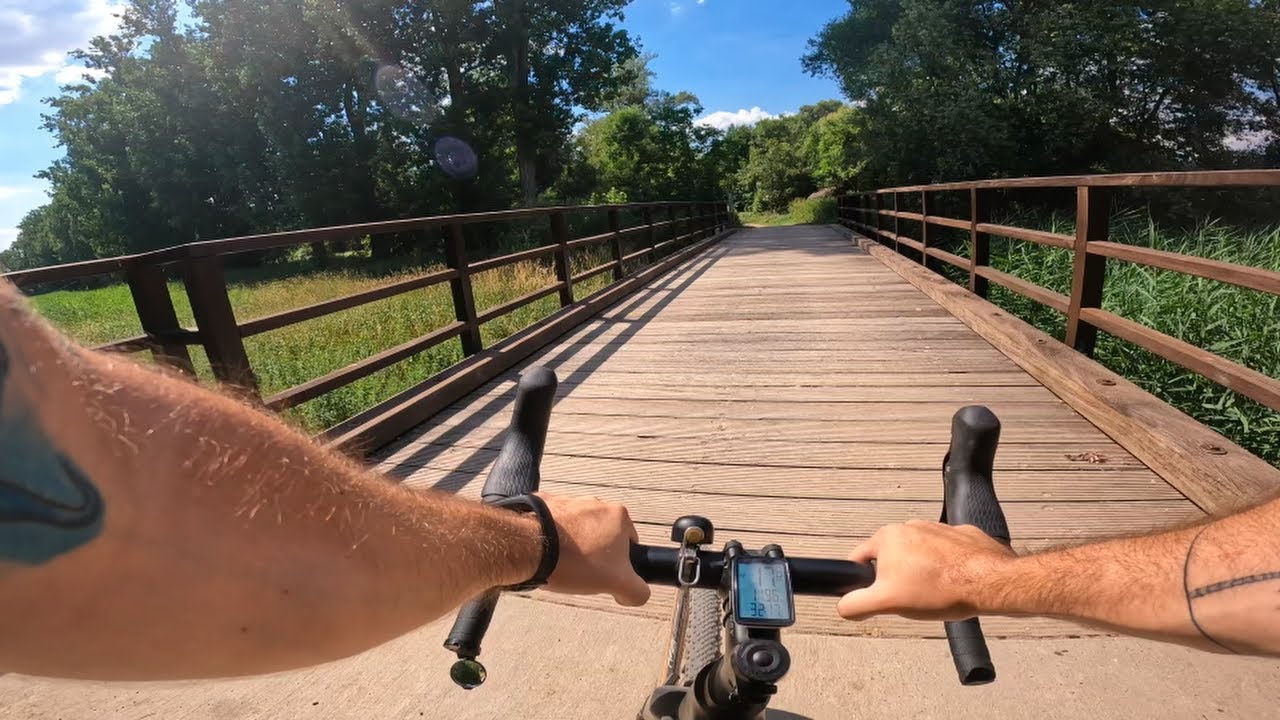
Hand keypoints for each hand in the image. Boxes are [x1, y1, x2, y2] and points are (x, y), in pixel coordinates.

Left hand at [537, 494, 650, 606]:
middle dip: (595, 553)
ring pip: (578, 528)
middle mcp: (595, 502)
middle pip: (603, 534)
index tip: (606, 575)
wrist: (529, 547)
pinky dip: (552, 537)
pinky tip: (546, 554)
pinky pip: (554, 523)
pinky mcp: (545, 504)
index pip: (630, 542)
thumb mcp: (617, 583)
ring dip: (573, 545)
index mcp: (618, 515)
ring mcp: (569, 501)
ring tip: (561, 565)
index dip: (620, 563)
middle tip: (583, 572)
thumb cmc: (576, 561)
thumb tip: (637, 594)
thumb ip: (637, 591)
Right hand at [836, 520, 1015, 621]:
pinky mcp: (962, 535)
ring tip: (935, 594)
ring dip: (921, 573)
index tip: (879, 598)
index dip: (864, 583)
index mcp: (887, 536)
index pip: (859, 559)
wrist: (990, 582)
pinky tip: (953, 584)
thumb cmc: (939, 590)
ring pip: (918, 555)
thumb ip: (856, 605)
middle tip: (910, 599)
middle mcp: (910, 525)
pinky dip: (945, 568)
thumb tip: (843, 606)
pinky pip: (944, 553)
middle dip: (896, 579)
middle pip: (891, 558)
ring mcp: (938, 527)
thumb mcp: (887, 603)